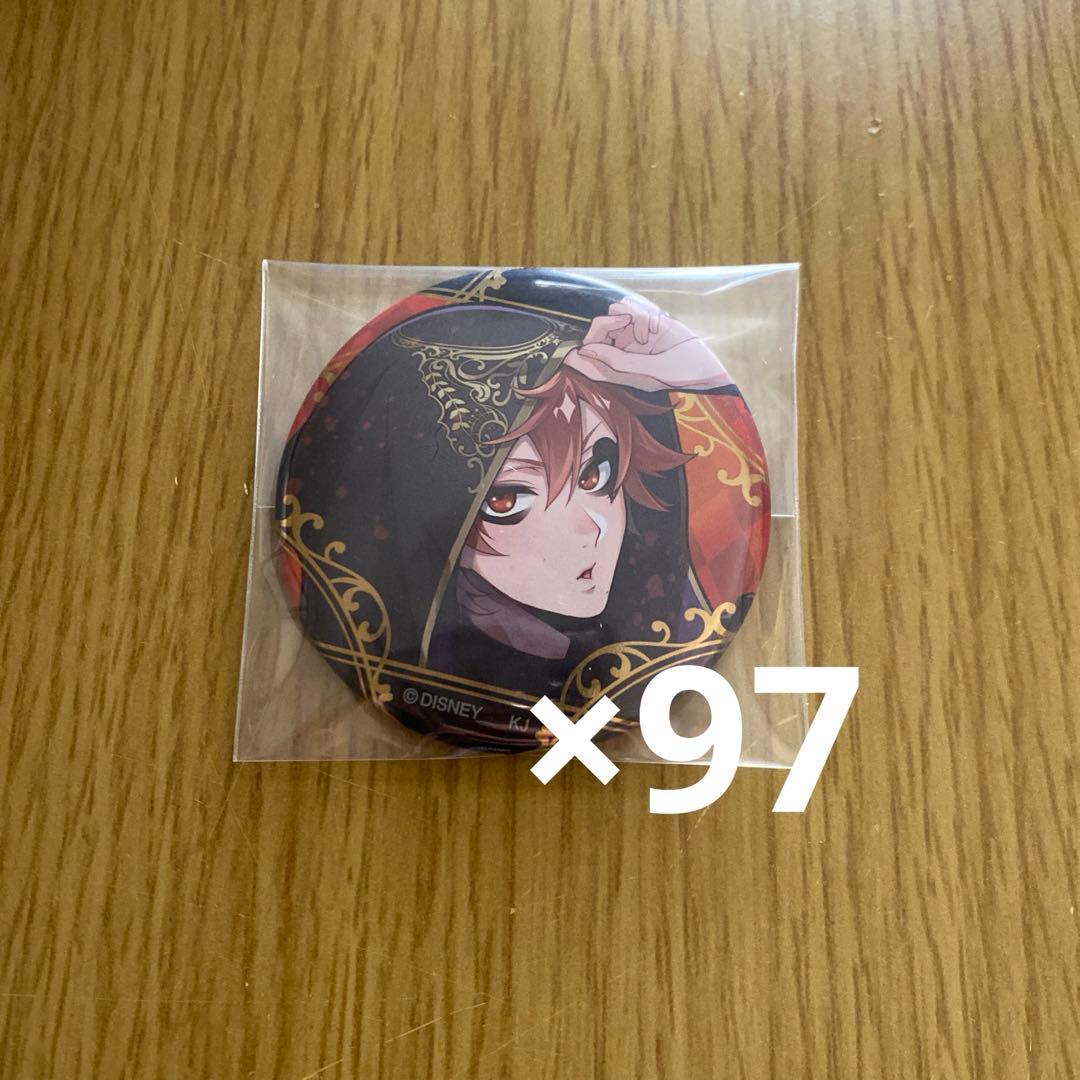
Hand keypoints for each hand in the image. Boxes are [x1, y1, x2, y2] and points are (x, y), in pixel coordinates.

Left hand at [564, 298, 733, 392]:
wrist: (706, 370)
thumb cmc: (678, 378)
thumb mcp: (647, 372)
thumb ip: (617, 361)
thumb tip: (585, 350)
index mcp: (615, 369)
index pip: (585, 356)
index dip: (582, 348)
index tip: (589, 344)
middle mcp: (622, 352)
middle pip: (598, 329)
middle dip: (606, 324)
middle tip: (625, 324)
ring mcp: (634, 337)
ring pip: (615, 313)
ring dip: (630, 316)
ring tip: (648, 332)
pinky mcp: (649, 323)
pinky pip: (634, 307)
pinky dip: (643, 311)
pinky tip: (656, 325)